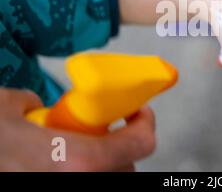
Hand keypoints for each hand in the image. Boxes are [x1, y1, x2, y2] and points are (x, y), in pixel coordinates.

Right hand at [0, 88, 155, 170]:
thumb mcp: (6, 107)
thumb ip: (32, 103)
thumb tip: (34, 106)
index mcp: (77, 161)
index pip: (140, 143)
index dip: (144, 124)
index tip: (137, 112)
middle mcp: (81, 185)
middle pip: (126, 169)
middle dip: (121, 148)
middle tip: (106, 132)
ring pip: (109, 180)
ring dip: (105, 165)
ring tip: (81, 151)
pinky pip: (87, 183)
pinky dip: (85, 172)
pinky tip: (63, 165)